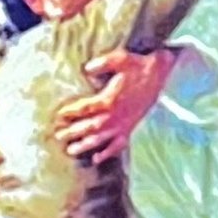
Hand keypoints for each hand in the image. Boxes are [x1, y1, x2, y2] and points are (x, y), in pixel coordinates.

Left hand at [52, 47, 174, 162]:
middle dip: (73, 132)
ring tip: (71, 151)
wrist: (158, 73)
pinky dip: (108, 153)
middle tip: (59, 136)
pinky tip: (96, 159)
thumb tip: (86, 69)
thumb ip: (100, 64)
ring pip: (101, 139)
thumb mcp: (118, 58)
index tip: (59, 115)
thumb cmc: (137, 65)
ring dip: (85, 146)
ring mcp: (123, 123)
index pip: (85, 108)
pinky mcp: (130, 127)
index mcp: (109, 100)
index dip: (71, 112)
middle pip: (90, 127)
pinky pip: (118, 144)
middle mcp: (115, 115)